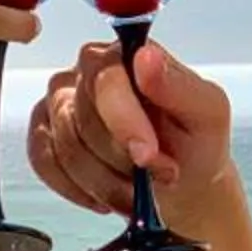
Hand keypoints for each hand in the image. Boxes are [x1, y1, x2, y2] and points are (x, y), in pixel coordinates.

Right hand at [26, 39, 234, 216]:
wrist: (182, 186)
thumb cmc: (195, 145)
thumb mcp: (207, 114)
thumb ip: (180, 84)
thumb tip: (146, 57)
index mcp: (127, 53)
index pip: (107, 78)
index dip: (123, 121)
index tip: (146, 156)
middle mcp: (88, 70)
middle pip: (82, 118)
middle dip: (121, 159)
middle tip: (157, 177)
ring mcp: (61, 100)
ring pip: (65, 146)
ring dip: (104, 181)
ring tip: (136, 193)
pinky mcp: (44, 132)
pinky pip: (44, 162)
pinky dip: (76, 188)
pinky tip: (103, 197)